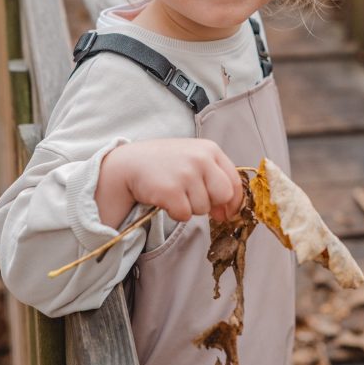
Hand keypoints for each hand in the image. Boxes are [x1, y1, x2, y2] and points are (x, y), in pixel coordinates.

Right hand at [96, 139, 242, 228]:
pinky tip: (165, 198)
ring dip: (189, 207)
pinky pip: (185, 215)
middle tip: (192, 198)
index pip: (234, 180)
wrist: (129, 163)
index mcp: (210, 149)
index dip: (233, 201)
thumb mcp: (192, 159)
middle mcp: (201, 158)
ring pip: (203, 208)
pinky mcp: (171, 190)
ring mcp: (186, 174)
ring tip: (173, 192)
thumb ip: (213, 178)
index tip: (227, 211)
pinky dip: (175, 212)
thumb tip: (226, 212)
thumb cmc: (164, 163)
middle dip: (211, 203)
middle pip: (224, 195)